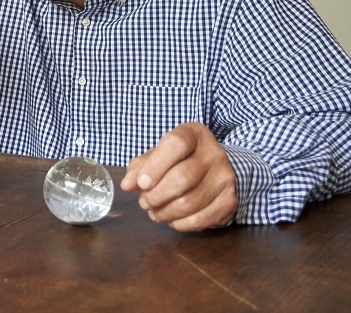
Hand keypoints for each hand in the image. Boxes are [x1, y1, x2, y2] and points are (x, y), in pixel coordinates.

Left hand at [120, 122, 237, 231]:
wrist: (217, 168)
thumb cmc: (181, 159)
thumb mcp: (159, 154)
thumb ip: (140, 166)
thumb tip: (127, 185)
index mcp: (194, 134)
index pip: (175, 144)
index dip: (155, 166)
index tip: (141, 183)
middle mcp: (214, 153)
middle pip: (181, 178)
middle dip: (156, 196)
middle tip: (144, 202)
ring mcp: (226, 178)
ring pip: (189, 202)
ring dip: (165, 212)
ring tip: (154, 212)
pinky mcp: (230, 201)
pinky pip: (201, 219)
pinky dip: (180, 224)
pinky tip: (171, 219)